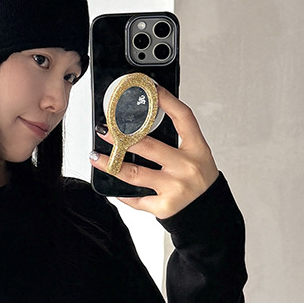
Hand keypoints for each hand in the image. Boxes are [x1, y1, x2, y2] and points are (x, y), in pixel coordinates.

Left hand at [90, 85, 218, 218]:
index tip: (151, 88)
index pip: (183, 118)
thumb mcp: (197, 156)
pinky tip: (113, 188)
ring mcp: (175, 188)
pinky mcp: (165, 206)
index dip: (167, 100)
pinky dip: (123, 194)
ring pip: (135, 173)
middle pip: (149, 146)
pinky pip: (137, 199)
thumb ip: (176, 141)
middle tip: (104, 129)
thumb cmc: (200, 181)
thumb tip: (143, 124)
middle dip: (121, 137)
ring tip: (95, 156)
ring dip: (110, 164)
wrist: (209, 214)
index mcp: (197, 149)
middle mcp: (187, 167)